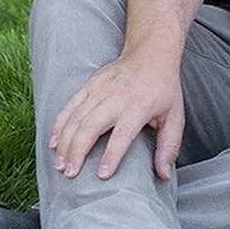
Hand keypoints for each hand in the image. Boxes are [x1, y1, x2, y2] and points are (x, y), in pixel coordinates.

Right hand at [49, 52, 183, 181]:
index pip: (122, 135)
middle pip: (90, 128)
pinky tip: (54, 142)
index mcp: (139, 107)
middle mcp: (116, 99)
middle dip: (77, 152)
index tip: (102, 175)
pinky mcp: (89, 85)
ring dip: (65, 143)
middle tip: (70, 173)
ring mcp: (100, 90)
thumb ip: (169, 146)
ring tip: (61, 165)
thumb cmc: (163, 88)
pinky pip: (69, 107)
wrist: (151, 53)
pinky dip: (59, 125)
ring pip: (75, 119)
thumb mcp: (175, 116)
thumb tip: (164, 175)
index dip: (112, 155)